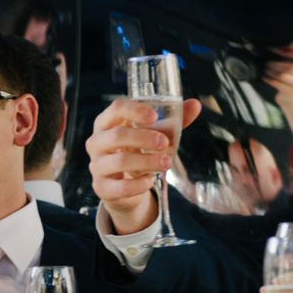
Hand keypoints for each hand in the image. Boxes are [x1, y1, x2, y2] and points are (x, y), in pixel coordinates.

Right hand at [85, 96, 202, 233]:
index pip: (116, 109)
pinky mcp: (101, 187)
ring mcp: (96, 165)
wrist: (125, 185)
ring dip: (146, 161)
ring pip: (119, 161)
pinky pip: (118, 187)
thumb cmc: (137, 151)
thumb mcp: (154, 134)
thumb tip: (195, 105)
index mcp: (107, 122)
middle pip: (117, 136)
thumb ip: (173, 120)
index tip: (154, 116)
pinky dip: (137, 185)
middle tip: (166, 143)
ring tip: (166, 163)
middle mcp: (96, 142)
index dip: (135, 110)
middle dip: (144, 138)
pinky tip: (150, 181)